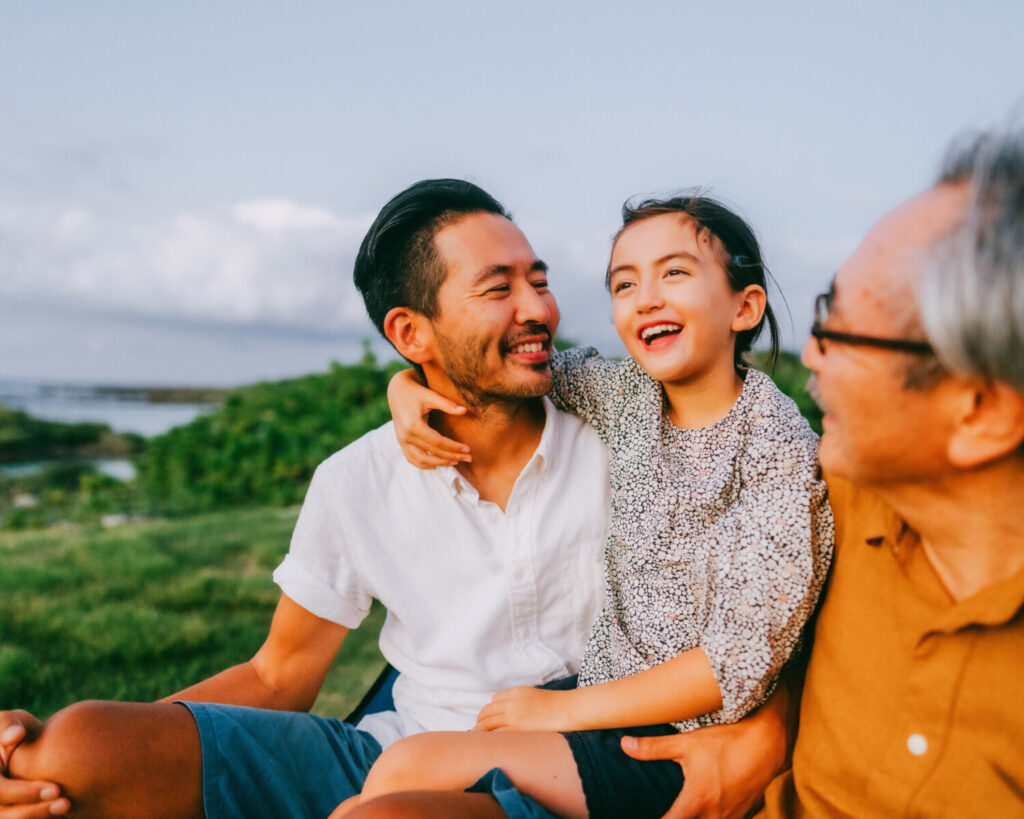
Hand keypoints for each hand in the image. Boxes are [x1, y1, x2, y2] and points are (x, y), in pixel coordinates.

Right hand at [0, 711, 69, 816]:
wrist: (28, 746)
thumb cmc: (17, 731)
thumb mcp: (9, 721)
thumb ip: (6, 724)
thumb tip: (14, 736)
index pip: (0, 791)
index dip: (23, 793)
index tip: (55, 788)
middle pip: (6, 815)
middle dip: (36, 811)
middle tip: (66, 803)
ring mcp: (1, 807)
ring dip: (41, 817)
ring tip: (67, 806)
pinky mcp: (14, 811)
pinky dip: (43, 818)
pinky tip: (66, 814)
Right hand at [387, 369, 469, 468]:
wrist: (397, 391)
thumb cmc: (415, 392)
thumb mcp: (430, 396)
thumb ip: (447, 404)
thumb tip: (464, 410)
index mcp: (413, 425)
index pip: (437, 442)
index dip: (453, 447)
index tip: (467, 449)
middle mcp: (405, 435)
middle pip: (432, 452)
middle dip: (451, 457)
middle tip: (468, 458)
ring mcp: (402, 440)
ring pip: (421, 460)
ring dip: (439, 463)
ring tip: (455, 462)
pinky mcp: (401, 442)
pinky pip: (411, 458)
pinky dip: (423, 465)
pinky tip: (436, 465)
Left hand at [474, 687, 574, 731]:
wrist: (568, 710)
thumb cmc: (556, 705)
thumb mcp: (534, 695)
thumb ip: (520, 701)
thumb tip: (510, 713)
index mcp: (516, 692)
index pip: (494, 700)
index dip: (490, 710)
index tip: (489, 719)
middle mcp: (511, 703)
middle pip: (486, 712)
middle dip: (480, 721)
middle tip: (478, 730)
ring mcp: (513, 716)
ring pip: (486, 723)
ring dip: (479, 730)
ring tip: (478, 739)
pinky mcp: (517, 730)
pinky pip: (495, 734)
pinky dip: (490, 739)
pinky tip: (489, 745)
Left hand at [620, 707, 786, 818]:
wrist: (767, 742)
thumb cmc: (726, 742)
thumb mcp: (687, 743)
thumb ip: (653, 748)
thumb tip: (623, 744)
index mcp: (696, 801)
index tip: (640, 817)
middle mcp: (715, 816)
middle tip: (672, 812)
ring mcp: (731, 818)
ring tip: (686, 811)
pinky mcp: (743, 815)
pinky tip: (707, 811)